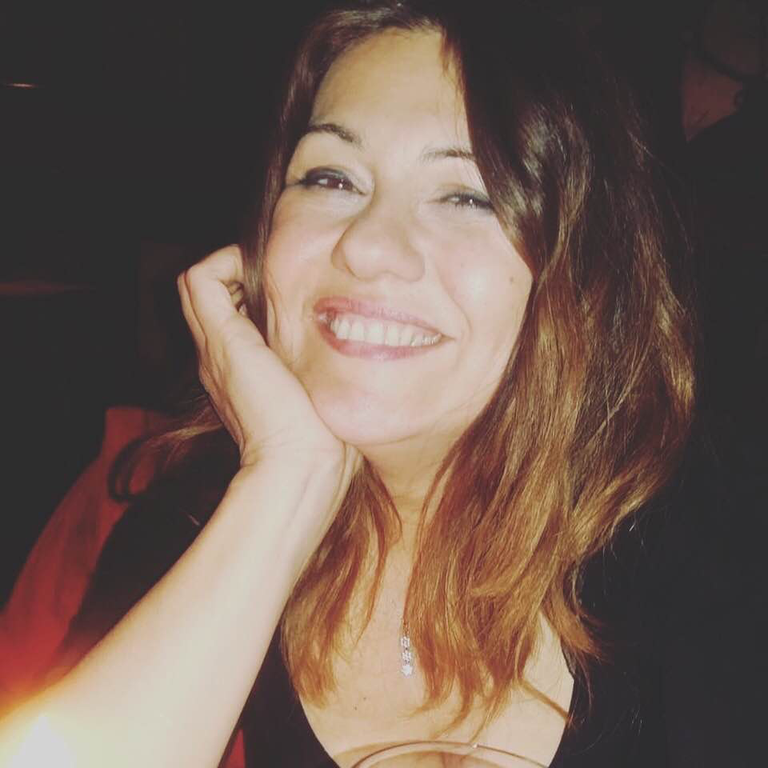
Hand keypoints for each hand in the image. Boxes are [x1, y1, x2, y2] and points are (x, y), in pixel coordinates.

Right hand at [178, 247, 359, 502]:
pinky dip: (224, 262)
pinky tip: (260, 266)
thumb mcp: (321, 402)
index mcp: (241, 376)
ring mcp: (216, 349)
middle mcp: (220, 360)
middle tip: (279, 272)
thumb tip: (366, 362)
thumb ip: (326, 380)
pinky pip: (201, 280)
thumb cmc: (320, 446)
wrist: (298, 466)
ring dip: (231, 265)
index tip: (288, 290)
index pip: (231, 321)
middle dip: (240, 275)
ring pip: (199, 285)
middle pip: (210, 299)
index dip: (250, 297)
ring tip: (270, 266)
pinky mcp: (221, 340)